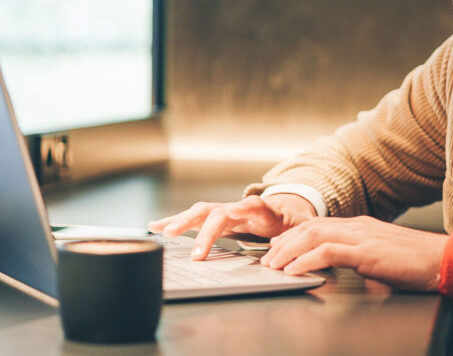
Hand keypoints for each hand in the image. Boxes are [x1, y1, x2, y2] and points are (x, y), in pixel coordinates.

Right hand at [148, 194, 316, 259]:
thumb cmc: (289, 222)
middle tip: (180, 237)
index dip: (241, 209)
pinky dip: (173, 221)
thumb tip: (283, 246)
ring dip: (180, 222)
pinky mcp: (214, 218)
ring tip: (161, 231)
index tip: (232, 212)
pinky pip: (193, 219)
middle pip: (215, 211)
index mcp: (260, 211)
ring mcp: (224, 212)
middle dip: (197, 224)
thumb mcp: (297, 229)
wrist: (285, 211)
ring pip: (199, 213)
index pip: (250, 206)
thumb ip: (292, 235)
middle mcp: (237, 208)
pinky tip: (154, 225)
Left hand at [260, 216, 447, 291]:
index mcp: (361, 226)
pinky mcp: (367, 252)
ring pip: (313, 236)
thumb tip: (345, 269)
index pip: (318, 225)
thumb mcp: (382, 257)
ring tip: (273, 265)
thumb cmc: (419, 264)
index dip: (293, 236)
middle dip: (284, 243)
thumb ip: (361, 258)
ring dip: (288, 251)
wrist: (445, 260)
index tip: (277, 248)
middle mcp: (358, 226)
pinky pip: (328, 252)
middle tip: (267, 259)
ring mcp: (362, 236)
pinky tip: (295, 270)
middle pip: (309, 227)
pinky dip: (306, 260)